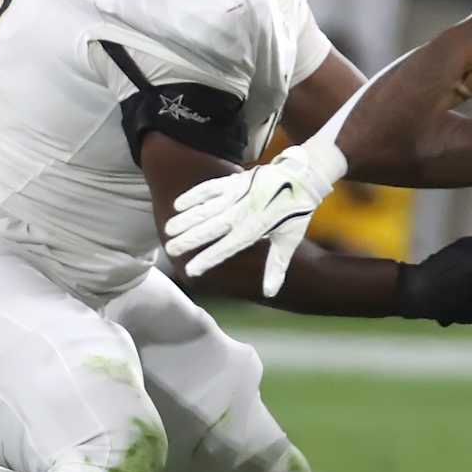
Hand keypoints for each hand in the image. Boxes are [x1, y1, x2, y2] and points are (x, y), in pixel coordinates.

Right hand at [164, 138, 345, 289]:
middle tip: (170, 250)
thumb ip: (276, 267)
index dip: (207, 260)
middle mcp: (243, 213)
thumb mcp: (288, 241)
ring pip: (206, 209)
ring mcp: (237, 195)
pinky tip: (178, 204)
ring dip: (186, 219)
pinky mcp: (235, 181)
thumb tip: (270, 293)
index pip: (226, 248)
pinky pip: (210, 188)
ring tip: (168, 231)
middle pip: (210, 228)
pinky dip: (194, 195)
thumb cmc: (295, 213)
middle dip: (189, 240)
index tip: (191, 271)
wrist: (303, 177)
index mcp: (255, 229)